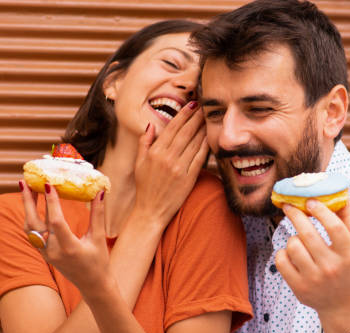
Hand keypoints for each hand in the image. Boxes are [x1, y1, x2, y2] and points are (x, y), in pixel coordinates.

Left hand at [21, 181, 108, 291]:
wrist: (93, 285)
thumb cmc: (99, 262)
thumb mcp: (98, 238)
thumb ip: (97, 214)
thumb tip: (100, 193)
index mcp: (70, 247)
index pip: (56, 221)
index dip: (51, 202)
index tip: (48, 184)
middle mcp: (54, 251)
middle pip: (34, 223)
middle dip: (28, 201)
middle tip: (25, 181)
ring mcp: (46, 253)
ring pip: (29, 228)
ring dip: (26, 208)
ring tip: (27, 189)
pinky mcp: (44, 254)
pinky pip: (31, 234)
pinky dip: (30, 218)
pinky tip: (32, 205)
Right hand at [133, 101, 208, 225]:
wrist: (150, 211)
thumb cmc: (144, 187)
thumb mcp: (139, 163)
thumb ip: (144, 143)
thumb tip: (151, 125)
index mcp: (155, 152)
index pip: (172, 128)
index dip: (184, 114)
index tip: (192, 104)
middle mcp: (167, 158)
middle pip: (185, 132)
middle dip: (196, 116)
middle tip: (205, 105)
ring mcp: (178, 168)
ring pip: (194, 143)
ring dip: (203, 128)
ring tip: (209, 117)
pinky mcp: (188, 178)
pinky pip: (200, 158)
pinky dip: (206, 146)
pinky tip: (210, 137)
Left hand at [275, 200, 349, 332]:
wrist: (341, 305)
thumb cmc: (347, 269)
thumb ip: (346, 220)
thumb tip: (338, 193)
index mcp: (348, 255)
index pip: (334, 227)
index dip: (320, 210)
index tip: (310, 201)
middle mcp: (331, 267)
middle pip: (308, 234)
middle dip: (295, 215)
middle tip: (289, 206)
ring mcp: (314, 279)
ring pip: (292, 246)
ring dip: (292, 237)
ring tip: (298, 239)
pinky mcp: (299, 288)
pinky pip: (281, 261)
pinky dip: (283, 253)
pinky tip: (290, 253)